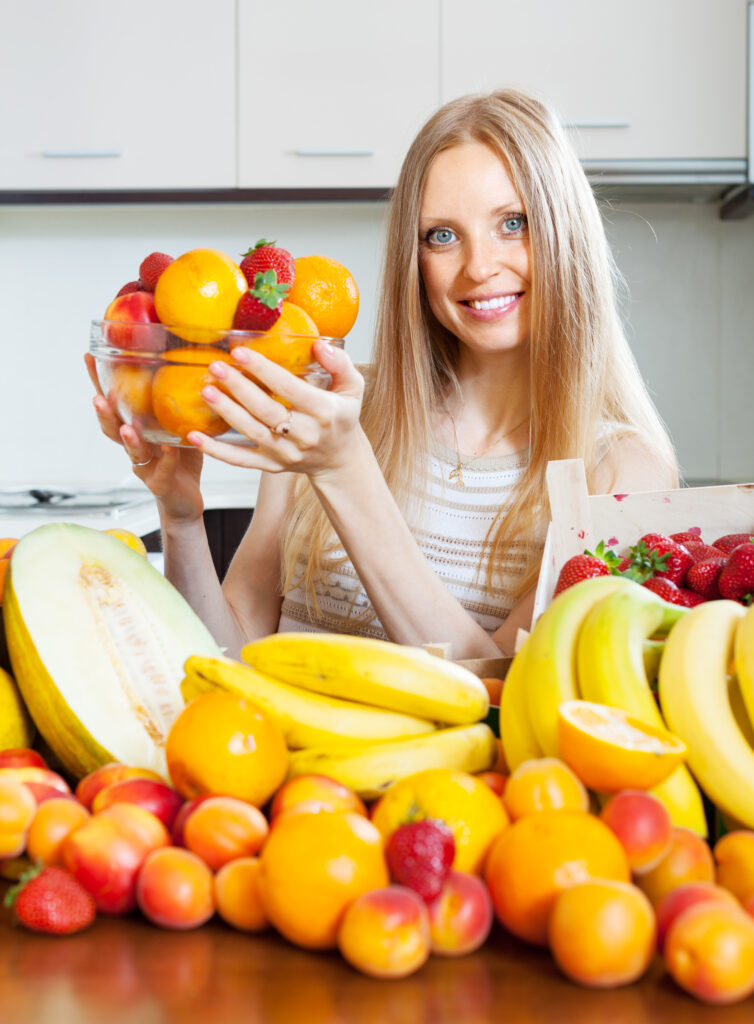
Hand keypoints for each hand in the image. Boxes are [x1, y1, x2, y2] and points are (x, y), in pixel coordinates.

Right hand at [84, 353, 203, 522]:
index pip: (114, 402)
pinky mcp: (160, 482)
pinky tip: (170, 448)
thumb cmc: (181, 457)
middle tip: (98, 398)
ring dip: (129, 440)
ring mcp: (145, 466)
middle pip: (112, 428)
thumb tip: (187, 363)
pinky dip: (167, 458)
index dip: (99, 383)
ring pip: (132, 452)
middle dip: (104, 413)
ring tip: (126, 428)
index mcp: (136, 428)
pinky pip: (162, 469)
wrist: (186, 497)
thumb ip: (177, 401)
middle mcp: (135, 446)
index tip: (91, 357)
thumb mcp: (180, 424)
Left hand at [183, 341, 365, 479]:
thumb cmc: (341, 417)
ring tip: (206, 390)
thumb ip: (341, 363)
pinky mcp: (271, 465)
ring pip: (251, 432)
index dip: (264, 370)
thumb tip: (319, 344)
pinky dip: (216, 451)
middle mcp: (304, 434)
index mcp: (323, 412)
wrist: (339, 460)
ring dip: (226, 412)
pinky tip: (194, 436)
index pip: (289, 388)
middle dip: (239, 388)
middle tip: (216, 367)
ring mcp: (285, 452)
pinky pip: (240, 460)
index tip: (240, 352)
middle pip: (266, 410)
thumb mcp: (353, 388)